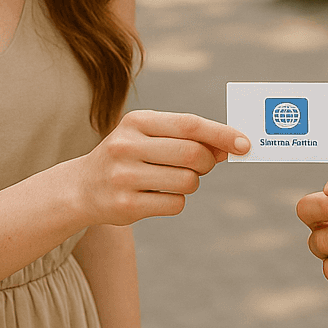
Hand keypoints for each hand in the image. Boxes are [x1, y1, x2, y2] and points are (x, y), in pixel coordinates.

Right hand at [77, 110, 248, 226]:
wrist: (82, 187)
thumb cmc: (129, 155)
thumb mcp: (150, 136)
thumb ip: (187, 137)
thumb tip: (230, 146)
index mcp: (136, 121)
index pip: (189, 124)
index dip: (221, 134)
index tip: (245, 143)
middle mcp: (127, 146)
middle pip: (193, 155)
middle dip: (207, 162)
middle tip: (203, 165)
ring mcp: (124, 177)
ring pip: (188, 181)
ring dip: (192, 182)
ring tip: (172, 178)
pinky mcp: (126, 206)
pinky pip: (176, 204)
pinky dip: (177, 200)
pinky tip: (157, 195)